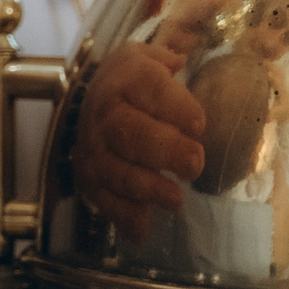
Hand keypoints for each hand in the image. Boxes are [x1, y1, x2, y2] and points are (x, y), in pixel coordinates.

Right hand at [67, 42, 205, 237]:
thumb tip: (179, 60)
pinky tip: (142, 230)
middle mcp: (105, 112)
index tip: (199, 124)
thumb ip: (167, 58)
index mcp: (125, 79)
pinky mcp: (90, 176)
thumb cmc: (132, 82)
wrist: (91, 98)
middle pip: (129, 131)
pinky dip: (121, 215)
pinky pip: (101, 197)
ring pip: (114, 169)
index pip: (148, 87)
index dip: (175, 106)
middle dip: (165, 150)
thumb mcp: (147, 58)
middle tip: (195, 164)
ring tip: (176, 199)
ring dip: (146, 187)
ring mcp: (95, 147)